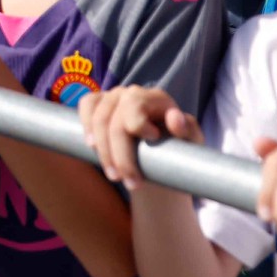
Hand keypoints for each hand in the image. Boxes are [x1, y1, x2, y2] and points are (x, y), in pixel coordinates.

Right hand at [78, 85, 204, 188]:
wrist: (160, 157)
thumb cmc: (177, 148)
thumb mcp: (191, 142)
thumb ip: (188, 130)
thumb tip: (175, 119)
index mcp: (157, 98)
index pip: (136, 105)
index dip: (138, 125)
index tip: (152, 141)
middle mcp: (132, 92)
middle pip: (115, 121)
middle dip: (120, 155)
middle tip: (132, 183)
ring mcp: (114, 96)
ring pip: (98, 120)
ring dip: (103, 152)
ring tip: (115, 176)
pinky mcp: (100, 102)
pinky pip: (86, 105)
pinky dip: (85, 125)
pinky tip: (92, 146)